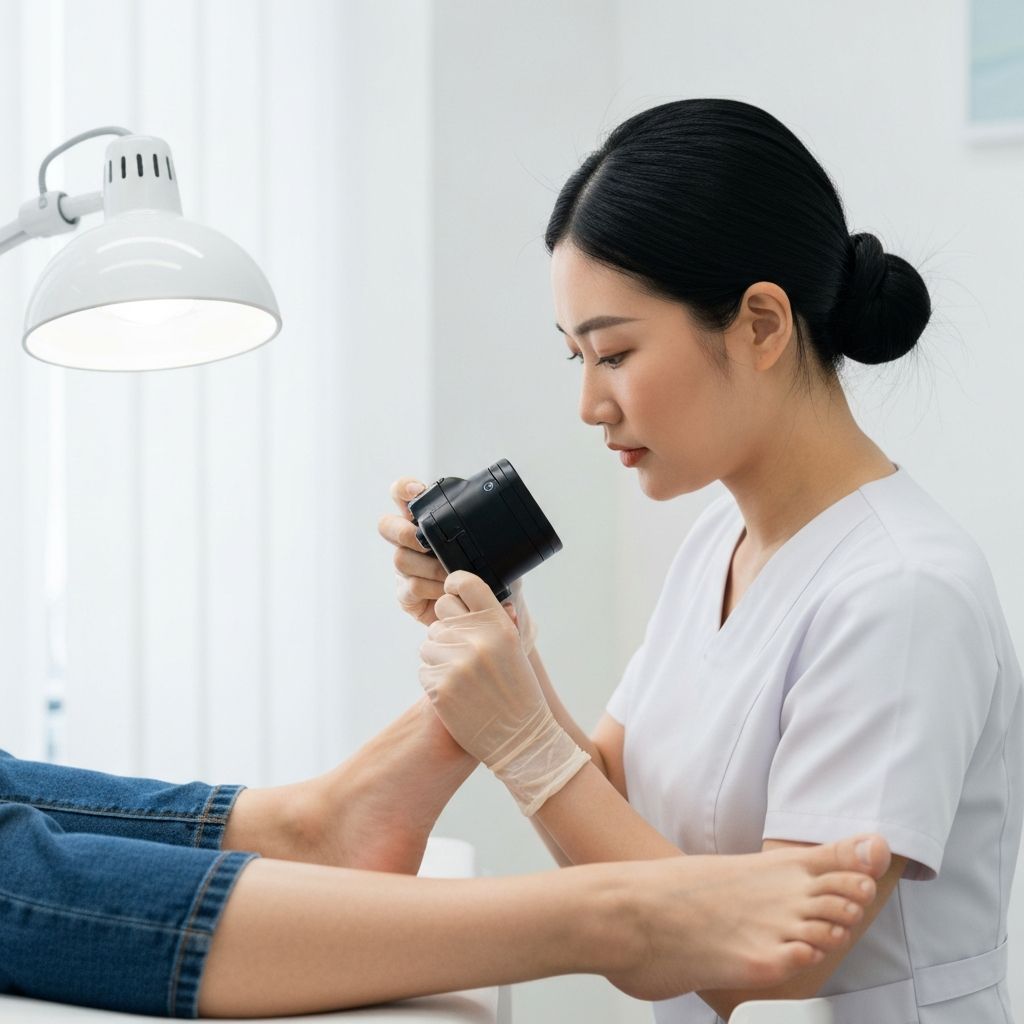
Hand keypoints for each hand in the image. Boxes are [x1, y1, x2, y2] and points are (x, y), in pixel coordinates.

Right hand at [378, 476, 538, 653]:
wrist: (490, 612)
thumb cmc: (489, 574)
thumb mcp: (495, 550)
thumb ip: (492, 536)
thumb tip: (498, 525)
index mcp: (427, 522)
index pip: (404, 495)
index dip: (404, 489)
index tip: (416, 491)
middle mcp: (410, 543)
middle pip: (387, 525)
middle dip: (403, 531)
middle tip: (427, 543)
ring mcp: (405, 569)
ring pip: (401, 559)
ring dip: (429, 567)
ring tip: (451, 575)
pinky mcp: (406, 596)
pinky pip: (410, 588)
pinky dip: (431, 589)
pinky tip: (448, 592)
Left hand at [419, 571, 587, 813]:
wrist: (521, 738)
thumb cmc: (519, 690)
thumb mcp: (514, 648)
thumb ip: (494, 618)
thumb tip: (470, 590)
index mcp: (498, 625)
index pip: (466, 583)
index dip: (454, 583)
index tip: (452, 590)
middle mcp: (477, 640)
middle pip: (441, 610)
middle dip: (447, 626)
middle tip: (462, 647)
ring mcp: (456, 664)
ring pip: (428, 642)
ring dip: (439, 656)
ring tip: (463, 675)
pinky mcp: (440, 687)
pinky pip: (424, 669)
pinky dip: (435, 680)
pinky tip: (456, 692)